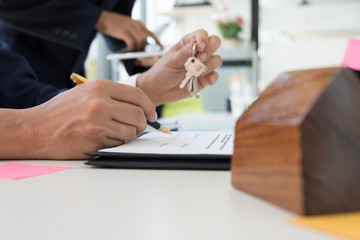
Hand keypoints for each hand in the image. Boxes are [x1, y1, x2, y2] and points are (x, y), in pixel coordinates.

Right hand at [2, 80, 156, 158]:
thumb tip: (139, 106)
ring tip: (115, 132)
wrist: (35, 130)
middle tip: (138, 127)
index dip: (149, 107)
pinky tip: (104, 139)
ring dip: (129, 135)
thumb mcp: (85, 93)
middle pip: (138, 115)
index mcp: (99, 87)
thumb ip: (111, 96)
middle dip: (142, 124)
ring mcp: (97, 124)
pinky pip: (119, 144)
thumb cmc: (60, 111)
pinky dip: (117, 144)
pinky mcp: (94, 142)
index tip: (151, 115)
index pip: (138, 95)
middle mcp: (100, 103)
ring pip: (131, 132)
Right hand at [95, 10, 161, 51]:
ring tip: (135, 55)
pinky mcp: (123, 31)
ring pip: (141, 42)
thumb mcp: (128, 26)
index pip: (152, 34)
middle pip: (147, 40)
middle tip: (142, 57)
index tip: (159, 50)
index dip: (157, 43)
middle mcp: (136, 24)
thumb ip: (135, 33)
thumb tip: (141, 47)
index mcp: (138, 24)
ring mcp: (130, 27)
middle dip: (146, 50)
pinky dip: (132, 49)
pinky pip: (132, 43)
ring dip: (138, 51)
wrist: (101, 18)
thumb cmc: (113, 25)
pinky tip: (128, 51)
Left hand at [136, 29, 221, 105]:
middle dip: (210, 50)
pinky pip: (215, 75)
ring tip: (199, 71)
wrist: (160, 89)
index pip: (202, 34)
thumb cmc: (163, 72)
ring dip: (210, 65)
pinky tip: (207, 80)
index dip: (203, 38)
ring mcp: (202, 65)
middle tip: (200, 59)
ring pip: (217, 60)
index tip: (199, 47)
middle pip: (214, 43)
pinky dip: (213, 77)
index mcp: (188, 43)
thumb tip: (194, 44)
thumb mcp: (171, 60)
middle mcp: (198, 52)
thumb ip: (184, 53)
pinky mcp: (205, 78)